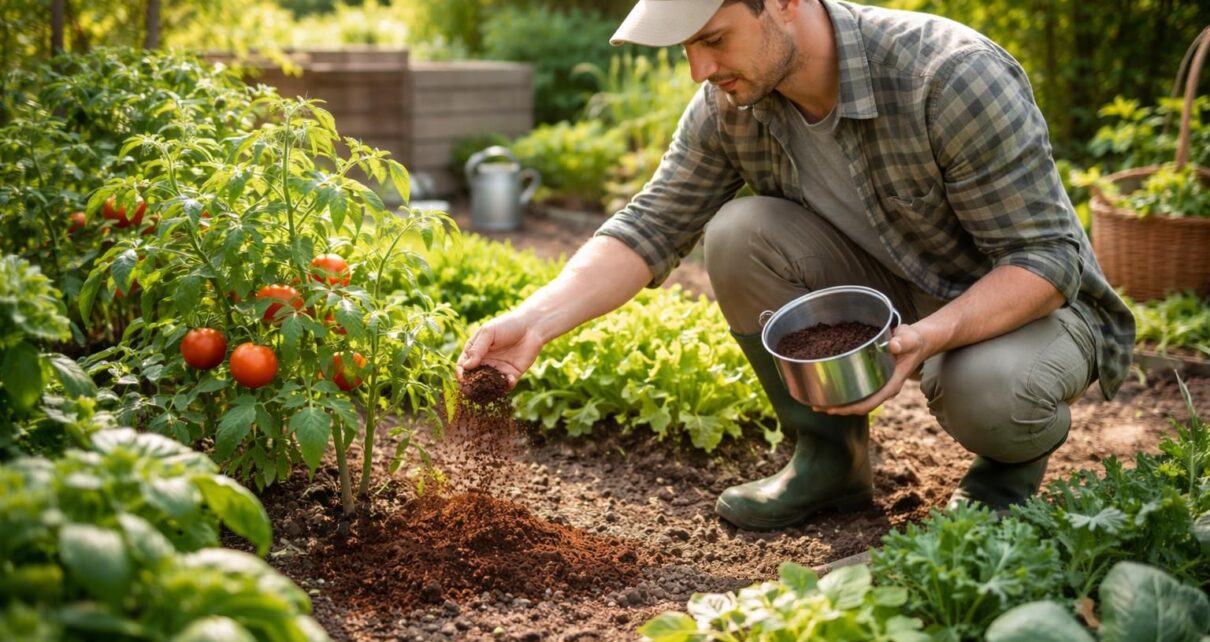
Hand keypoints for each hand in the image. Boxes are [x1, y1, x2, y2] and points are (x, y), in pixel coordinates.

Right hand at [456, 314, 545, 390]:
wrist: (531, 326)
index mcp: (475, 351)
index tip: (462, 379)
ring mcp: (498, 370)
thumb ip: (477, 348)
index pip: (463, 365)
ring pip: (488, 385)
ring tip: (489, 390)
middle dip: (471, 387)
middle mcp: (485, 362)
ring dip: (487, 390)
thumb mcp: (489, 332)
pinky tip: (509, 380)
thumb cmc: (507, 325)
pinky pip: (506, 385)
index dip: (461, 373)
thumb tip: (466, 367)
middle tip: (472, 391)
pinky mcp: (511, 375)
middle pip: (473, 379)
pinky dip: (506, 386)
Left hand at [815, 322, 930, 415]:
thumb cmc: (913, 341)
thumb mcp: (909, 339)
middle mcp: (884, 388)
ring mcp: (879, 385)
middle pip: (860, 406)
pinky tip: (828, 388)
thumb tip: (893, 345)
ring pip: (857, 400)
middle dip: (839, 409)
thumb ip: (903, 342)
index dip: (851, 408)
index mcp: (892, 384)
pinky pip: (857, 390)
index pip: (870, 402)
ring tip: (816, 401)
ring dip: (838, 402)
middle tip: (817, 406)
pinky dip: (842, 391)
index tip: (834, 409)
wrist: (918, 342)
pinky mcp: (874, 379)